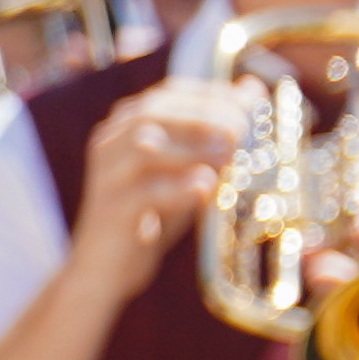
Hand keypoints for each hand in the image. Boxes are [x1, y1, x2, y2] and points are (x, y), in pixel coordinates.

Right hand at [62, 80, 247, 300]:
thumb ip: (215, 135)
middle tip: (242, 128)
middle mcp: (109, 145)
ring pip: (142, 146)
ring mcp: (107, 177)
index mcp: (124, 128)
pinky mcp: (113, 211)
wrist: (106, 269)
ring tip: (230, 154)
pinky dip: (178, 188)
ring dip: (192, 147)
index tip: (249, 103)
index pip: (166, 94)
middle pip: (153, 113)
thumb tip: (252, 90)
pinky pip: (143, 193)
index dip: (209, 94)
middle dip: (202, 115)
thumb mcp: (186, 171)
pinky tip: (206, 187)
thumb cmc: (152, 215)